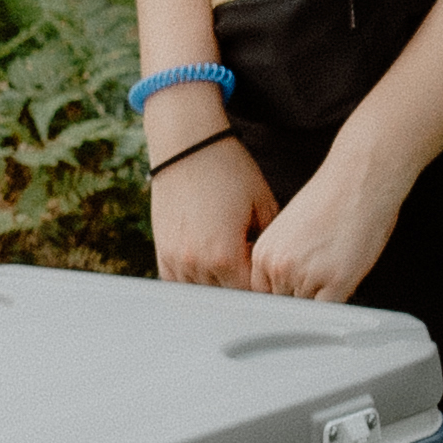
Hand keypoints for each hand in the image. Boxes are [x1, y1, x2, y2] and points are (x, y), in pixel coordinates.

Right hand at [142, 130, 263, 288]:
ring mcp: (176, 260)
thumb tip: (279, 268)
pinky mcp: (163, 252)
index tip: (276, 281)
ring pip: (203, 294)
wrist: (188, 145)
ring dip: (220, 287)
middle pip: (228, 298)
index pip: (252, 294)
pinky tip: (212, 269)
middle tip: (259, 275)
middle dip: (245, 288)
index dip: (267, 288)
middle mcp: (197, 264)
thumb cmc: (230, 170)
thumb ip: (271, 243)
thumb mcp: (264, 204)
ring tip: (236, 268)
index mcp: (226, 256)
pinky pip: (179, 284)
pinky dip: (197, 282)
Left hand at [247, 145, 415, 302]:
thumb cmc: (333, 195)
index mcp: (264, 251)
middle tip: (320, 278)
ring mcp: (306, 276)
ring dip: (323, 298)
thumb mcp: (290, 228)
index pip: (263, 292)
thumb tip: (285, 282)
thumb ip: (283, 257)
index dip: (281, 293)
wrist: (359, 180)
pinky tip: (344, 284)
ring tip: (335, 271)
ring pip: (309, 308)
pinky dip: (338, 304)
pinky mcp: (335, 282)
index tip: (293, 292)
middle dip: (302, 296)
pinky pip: (331, 310)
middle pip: (285, 302)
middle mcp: (279, 266)